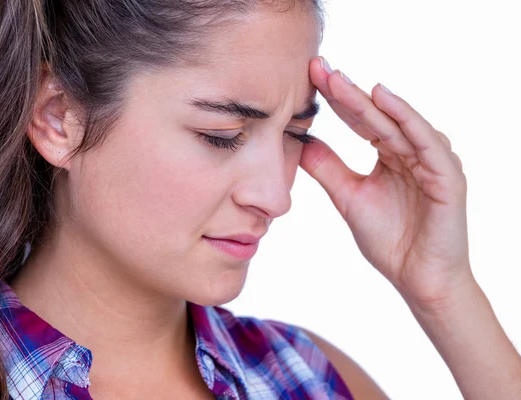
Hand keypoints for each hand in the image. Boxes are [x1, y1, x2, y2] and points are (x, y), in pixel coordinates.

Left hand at [299, 57, 474, 307]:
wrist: (416, 278)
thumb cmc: (389, 240)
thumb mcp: (349, 198)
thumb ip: (328, 169)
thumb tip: (301, 142)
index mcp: (389, 154)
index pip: (360, 121)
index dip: (335, 101)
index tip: (308, 79)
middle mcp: (410, 151)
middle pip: (376, 115)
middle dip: (346, 91)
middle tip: (318, 67)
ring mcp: (431, 161)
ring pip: (398, 123)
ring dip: (370, 100)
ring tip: (340, 80)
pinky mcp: (447, 175)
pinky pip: (426, 141)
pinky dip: (407, 119)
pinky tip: (383, 99)